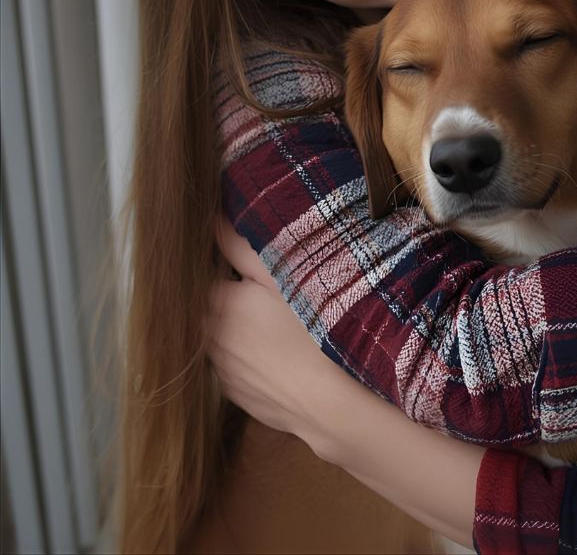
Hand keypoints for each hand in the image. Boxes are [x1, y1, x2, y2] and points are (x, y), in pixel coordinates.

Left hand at [209, 221, 353, 463]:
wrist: (329, 402)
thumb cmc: (311, 330)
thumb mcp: (282, 276)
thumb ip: (241, 245)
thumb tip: (211, 218)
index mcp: (217, 303)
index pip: (204, 274)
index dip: (225, 266)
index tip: (248, 265)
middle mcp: (209, 338)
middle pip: (210, 307)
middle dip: (229, 298)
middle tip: (266, 294)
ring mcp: (221, 372)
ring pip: (221, 339)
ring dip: (237, 330)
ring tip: (276, 325)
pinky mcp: (236, 396)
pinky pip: (236, 367)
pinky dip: (250, 358)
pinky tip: (279, 354)